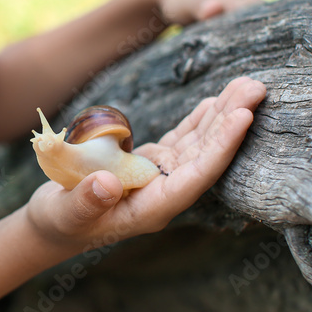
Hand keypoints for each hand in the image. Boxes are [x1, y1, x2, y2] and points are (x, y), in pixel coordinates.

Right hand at [24, 77, 266, 253]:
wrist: (54, 225)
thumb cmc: (58, 223)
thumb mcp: (65, 214)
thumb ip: (86, 201)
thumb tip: (109, 184)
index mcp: (153, 209)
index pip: (197, 177)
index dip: (222, 148)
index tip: (244, 117)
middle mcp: (165, 193)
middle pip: (207, 156)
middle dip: (232, 122)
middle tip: (257, 88)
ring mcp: (160, 178)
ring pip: (199, 145)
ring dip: (222, 115)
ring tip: (246, 85)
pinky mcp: (151, 165)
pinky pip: (183, 141)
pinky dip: (200, 122)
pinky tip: (216, 102)